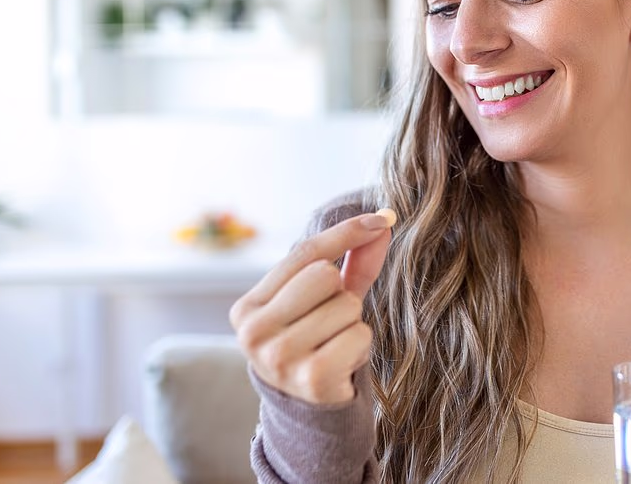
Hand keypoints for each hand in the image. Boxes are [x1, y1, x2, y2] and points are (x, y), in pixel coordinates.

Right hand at [229, 210, 394, 403]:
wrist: (314, 411)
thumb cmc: (319, 343)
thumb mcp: (329, 299)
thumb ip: (353, 261)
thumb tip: (383, 220)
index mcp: (248, 307)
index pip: (304, 254)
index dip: (346, 232)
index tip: (381, 219)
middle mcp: (253, 332)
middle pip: (323, 275)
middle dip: (341, 294)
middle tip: (330, 323)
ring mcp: (279, 357)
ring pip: (345, 305)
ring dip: (352, 324)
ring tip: (335, 345)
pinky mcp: (311, 379)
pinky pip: (359, 334)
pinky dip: (361, 346)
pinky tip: (343, 363)